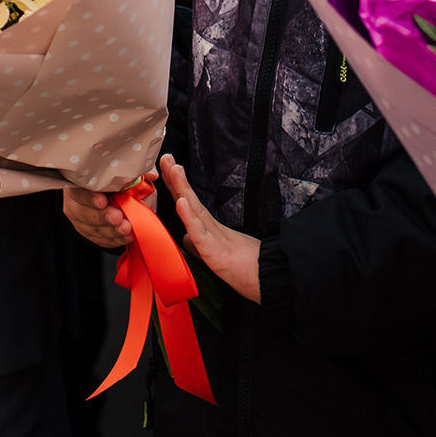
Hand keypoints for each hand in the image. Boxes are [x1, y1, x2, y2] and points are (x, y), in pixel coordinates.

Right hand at [63, 174, 156, 249]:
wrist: (118, 192)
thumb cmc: (121, 178)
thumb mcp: (130, 170)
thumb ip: (138, 169)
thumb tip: (151, 174)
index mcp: (80, 180)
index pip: (79, 189)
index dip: (90, 196)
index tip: (103, 201)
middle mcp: (75, 200)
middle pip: (83, 212)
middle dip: (103, 217)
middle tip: (118, 218)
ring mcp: (80, 219)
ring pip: (91, 229)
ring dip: (110, 231)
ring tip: (126, 229)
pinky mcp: (89, 232)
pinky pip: (99, 239)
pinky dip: (114, 239)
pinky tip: (126, 237)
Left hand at [159, 154, 260, 303]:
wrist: (268, 279)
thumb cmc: (246, 269)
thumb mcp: (215, 255)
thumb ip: (199, 244)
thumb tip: (186, 238)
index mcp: (211, 228)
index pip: (189, 203)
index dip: (177, 185)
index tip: (168, 166)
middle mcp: (212, 227)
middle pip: (190, 199)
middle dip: (175, 178)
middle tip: (166, 157)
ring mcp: (214, 236)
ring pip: (194, 208)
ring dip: (182, 187)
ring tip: (173, 168)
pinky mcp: (215, 250)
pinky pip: (200, 231)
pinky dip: (189, 216)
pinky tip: (182, 201)